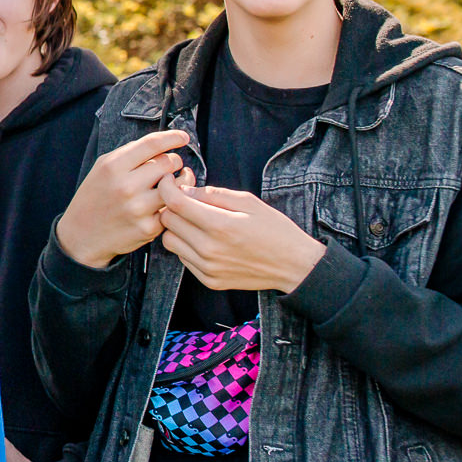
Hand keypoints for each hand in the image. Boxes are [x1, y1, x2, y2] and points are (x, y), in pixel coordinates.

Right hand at [54, 129, 188, 268]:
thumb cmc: (94, 198)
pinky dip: (171, 205)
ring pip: (177, 186)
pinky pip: (172, 209)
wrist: (82, 234)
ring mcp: (138, 208)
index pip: (151, 144)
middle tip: (170, 167)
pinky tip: (162, 204)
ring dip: (178, 183)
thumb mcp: (101, 168)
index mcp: (113, 167)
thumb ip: (128, 154)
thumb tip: (160, 144)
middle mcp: (126, 186)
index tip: (183, 137)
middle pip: (168, 162)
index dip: (172, 137)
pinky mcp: (148, 228)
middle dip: (173, 162)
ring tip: (172, 184)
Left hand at [159, 177, 326, 292]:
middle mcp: (209, 249)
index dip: (166, 187)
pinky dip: (186, 246)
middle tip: (185, 200)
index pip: (175, 203)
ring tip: (194, 221)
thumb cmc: (275, 229)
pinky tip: (203, 240)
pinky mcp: (209, 280)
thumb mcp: (248, 202)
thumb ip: (213, 194)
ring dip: (176, 228)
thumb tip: (184, 190)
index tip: (169, 181)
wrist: (295, 266)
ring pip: (169, 241)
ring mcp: (207, 268)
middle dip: (172, 206)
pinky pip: (182, 258)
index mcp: (220, 225)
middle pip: (168, 221)